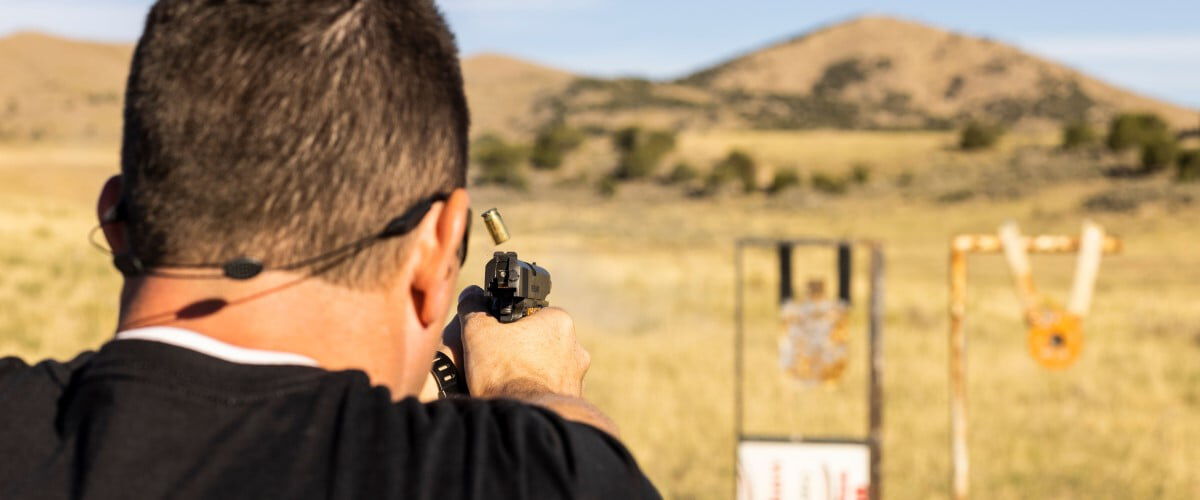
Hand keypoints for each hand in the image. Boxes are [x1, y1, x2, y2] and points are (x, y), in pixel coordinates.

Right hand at [455, 286, 589, 398]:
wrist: (526, 417)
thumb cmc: (504, 373)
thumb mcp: (478, 332)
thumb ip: (473, 308)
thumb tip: (471, 295)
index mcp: (558, 322)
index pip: (531, 315)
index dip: (510, 326)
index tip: (496, 338)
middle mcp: (575, 347)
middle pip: (538, 342)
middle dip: (519, 350)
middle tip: (497, 361)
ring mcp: (576, 375)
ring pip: (545, 367)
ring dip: (528, 372)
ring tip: (506, 382)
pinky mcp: (572, 399)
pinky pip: (549, 390)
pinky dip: (536, 392)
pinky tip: (518, 397)